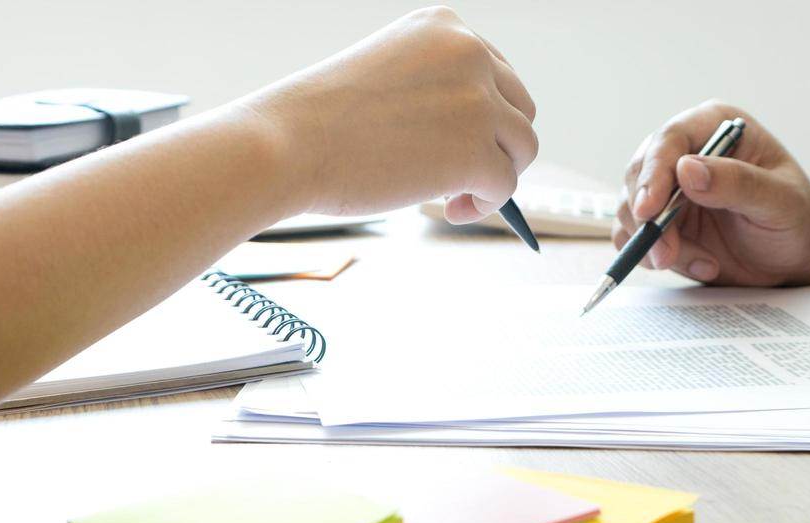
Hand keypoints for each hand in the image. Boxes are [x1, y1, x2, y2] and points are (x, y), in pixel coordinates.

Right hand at [244, 7, 536, 220]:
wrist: (286, 144)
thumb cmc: (319, 120)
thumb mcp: (388, 77)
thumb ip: (436, 92)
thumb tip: (480, 138)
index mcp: (444, 26)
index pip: (496, 72)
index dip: (485, 115)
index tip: (464, 140)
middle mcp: (468, 53)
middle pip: (520, 108)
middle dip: (497, 145)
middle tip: (463, 173)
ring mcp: (477, 102)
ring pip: (523, 147)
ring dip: (495, 175)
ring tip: (456, 194)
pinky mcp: (476, 152)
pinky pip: (506, 185)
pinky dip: (485, 204)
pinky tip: (453, 208)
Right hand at [614, 101, 809, 284]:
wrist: (799, 254)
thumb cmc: (799, 218)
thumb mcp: (780, 200)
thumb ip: (737, 183)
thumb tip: (686, 169)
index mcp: (715, 128)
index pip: (669, 140)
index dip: (653, 174)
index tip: (650, 210)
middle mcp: (687, 153)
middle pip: (640, 175)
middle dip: (648, 219)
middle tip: (667, 254)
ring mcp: (671, 190)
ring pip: (632, 210)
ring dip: (655, 244)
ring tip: (705, 263)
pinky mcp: (663, 224)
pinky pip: (636, 238)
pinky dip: (656, 258)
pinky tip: (701, 264)